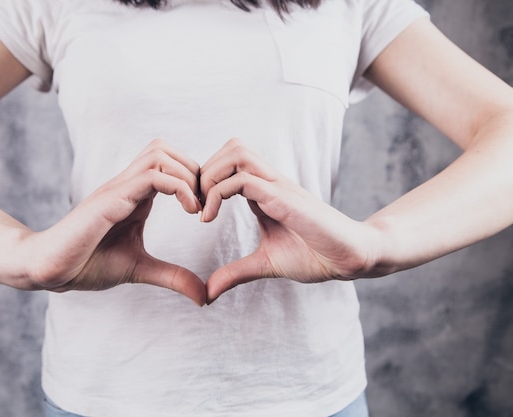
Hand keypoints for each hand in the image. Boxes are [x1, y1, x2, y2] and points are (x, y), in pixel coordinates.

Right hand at [23, 139, 206, 305]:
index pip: (169, 163)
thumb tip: (204, 297)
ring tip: (196, 207)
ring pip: (160, 153)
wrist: (50, 269)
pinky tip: (189, 211)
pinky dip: (179, 187)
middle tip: (205, 204)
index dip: (194, 180)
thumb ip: (173, 276)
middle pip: (165, 148)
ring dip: (187, 175)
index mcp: (134, 195)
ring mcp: (118, 188)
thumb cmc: (87, 264)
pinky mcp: (111, 198)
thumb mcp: (141, 269)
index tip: (206, 211)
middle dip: (194, 170)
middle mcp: (126, 185)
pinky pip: (152, 176)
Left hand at [200, 139, 380, 302]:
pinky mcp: (284, 198)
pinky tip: (208, 219)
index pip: (230, 162)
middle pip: (232, 147)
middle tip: (194, 204)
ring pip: (236, 153)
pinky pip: (243, 180)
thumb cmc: (315, 256)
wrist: (349, 258)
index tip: (196, 210)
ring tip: (201, 209)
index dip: (206, 179)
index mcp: (265, 191)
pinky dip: (217, 194)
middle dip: (204, 170)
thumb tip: (208, 292)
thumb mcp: (265, 264)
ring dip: (210, 175)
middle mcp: (271, 182)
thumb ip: (236, 273)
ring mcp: (278, 186)